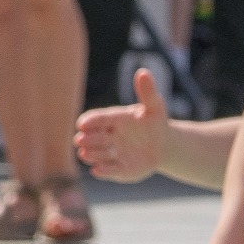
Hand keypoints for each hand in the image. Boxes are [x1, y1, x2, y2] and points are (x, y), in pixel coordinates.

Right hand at [74, 67, 168, 183]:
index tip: (82, 123)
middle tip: (80, 140)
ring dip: (92, 154)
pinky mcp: (119, 169)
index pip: (98, 119)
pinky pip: (110, 171)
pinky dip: (103, 171)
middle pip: (94, 138)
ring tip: (85, 154)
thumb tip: (143, 72)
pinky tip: (97, 171)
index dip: (90, 121)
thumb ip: (147, 92)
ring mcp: (112, 153)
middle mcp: (109, 136)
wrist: (163, 145)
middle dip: (87, 139)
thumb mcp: (155, 106)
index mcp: (114, 119)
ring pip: (98, 154)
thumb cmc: (155, 122)